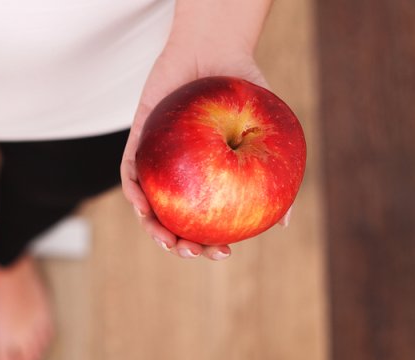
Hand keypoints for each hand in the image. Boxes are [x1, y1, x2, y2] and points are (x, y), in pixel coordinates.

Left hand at [120, 44, 290, 259]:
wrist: (214, 50)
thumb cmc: (243, 90)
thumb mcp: (265, 131)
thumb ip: (273, 172)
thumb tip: (284, 222)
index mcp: (208, 179)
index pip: (205, 221)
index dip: (209, 244)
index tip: (222, 253)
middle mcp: (180, 176)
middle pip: (173, 221)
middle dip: (179, 245)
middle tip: (192, 252)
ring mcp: (157, 162)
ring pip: (147, 206)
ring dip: (152, 228)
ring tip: (167, 240)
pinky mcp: (137, 143)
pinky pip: (130, 173)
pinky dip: (134, 192)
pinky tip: (142, 204)